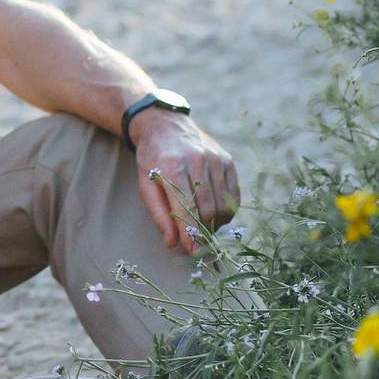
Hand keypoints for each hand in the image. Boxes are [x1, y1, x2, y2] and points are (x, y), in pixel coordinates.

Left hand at [131, 110, 239, 254]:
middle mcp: (197, 161)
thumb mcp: (145, 186)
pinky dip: (226, 210)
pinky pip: (233, 196)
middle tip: (195, 240)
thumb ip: (159, 214)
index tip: (194, 252)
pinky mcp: (227, 161)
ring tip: (202, 224)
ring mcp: (215, 160)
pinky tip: (214, 212)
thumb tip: (173, 242)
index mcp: (172, 167)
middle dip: (203, 230)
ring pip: (223, 205)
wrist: (165, 126)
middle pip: (208, 209)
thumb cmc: (152, 160)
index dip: (191, 233)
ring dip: (214, 222)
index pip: (187, 208)